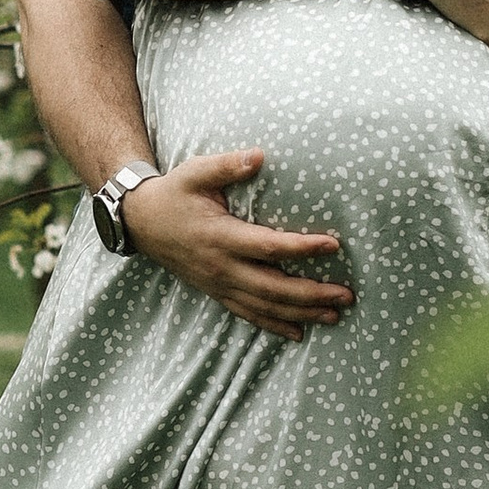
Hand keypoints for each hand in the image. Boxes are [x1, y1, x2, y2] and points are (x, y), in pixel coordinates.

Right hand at [120, 149, 352, 335]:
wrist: (142, 224)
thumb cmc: (174, 194)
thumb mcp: (195, 172)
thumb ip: (227, 165)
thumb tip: (260, 155)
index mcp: (221, 237)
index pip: (270, 247)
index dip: (303, 248)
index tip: (333, 245)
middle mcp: (222, 267)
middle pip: (274, 287)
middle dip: (312, 294)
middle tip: (346, 295)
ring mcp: (219, 284)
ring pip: (265, 307)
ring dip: (301, 313)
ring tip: (334, 315)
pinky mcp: (217, 292)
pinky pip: (248, 314)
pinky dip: (275, 325)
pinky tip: (299, 333)